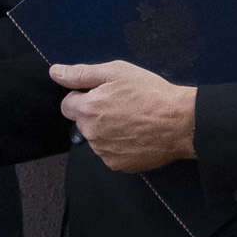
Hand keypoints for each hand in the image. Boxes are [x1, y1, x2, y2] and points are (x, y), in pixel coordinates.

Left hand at [51, 60, 194, 172]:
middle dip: (96, 113)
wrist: (181, 122)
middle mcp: (91, 134)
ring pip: (97, 138)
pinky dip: (120, 145)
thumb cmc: (150, 93)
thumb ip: (81, 73)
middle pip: (83, 122)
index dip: (85, 96)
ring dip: (108, 130)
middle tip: (123, 104)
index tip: (105, 93)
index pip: (68, 105)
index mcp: (87, 110)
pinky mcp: (119, 165)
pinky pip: (111, 153)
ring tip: (133, 119)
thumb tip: (55, 72)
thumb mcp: (116, 72)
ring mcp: (104, 153)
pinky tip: (137, 134)